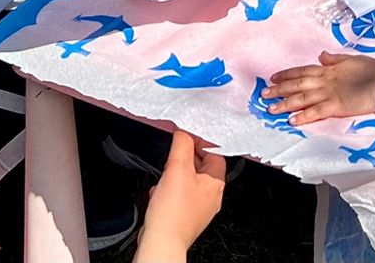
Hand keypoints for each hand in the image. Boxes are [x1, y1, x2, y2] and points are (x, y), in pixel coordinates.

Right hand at [136, 133, 227, 262]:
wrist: (161, 242)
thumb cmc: (173, 212)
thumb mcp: (177, 168)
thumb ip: (182, 145)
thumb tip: (184, 132)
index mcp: (216, 184)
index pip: (215, 153)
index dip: (201, 142)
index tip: (187, 136)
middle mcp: (211, 197)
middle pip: (201, 167)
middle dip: (185, 159)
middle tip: (173, 156)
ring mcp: (198, 208)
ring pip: (188, 181)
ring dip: (174, 175)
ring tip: (165, 176)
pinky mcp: (185, 216)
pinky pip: (179, 196)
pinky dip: (168, 191)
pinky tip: (159, 193)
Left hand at [266, 53, 374, 124]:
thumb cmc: (371, 69)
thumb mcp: (350, 59)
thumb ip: (334, 59)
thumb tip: (321, 56)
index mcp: (328, 69)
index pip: (302, 71)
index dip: (286, 74)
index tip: (273, 77)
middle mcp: (325, 80)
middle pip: (297, 84)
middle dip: (279, 89)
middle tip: (263, 94)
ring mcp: (329, 93)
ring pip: (302, 98)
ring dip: (286, 103)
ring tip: (271, 108)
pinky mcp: (336, 106)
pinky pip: (316, 111)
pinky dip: (303, 115)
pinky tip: (292, 120)